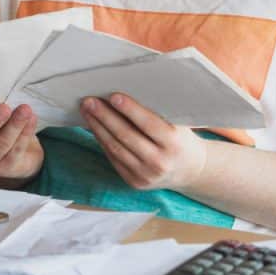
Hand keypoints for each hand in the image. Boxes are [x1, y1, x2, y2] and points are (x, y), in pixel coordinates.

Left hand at [81, 92, 206, 190]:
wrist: (189, 171)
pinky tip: (94, 126)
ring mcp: (145, 175)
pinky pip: (113, 158)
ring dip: (97, 127)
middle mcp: (160, 162)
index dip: (130, 110)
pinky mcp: (134, 181)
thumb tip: (127, 92)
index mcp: (174, 145)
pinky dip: (102, 140)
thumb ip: (159, 112)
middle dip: (105, 116)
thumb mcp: (179, 125)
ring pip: (115, 148)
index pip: (148, 124)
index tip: (113, 96)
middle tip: (89, 101)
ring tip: (86, 110)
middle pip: (126, 136)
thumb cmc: (181, 138)